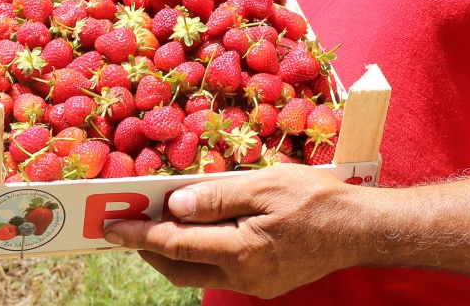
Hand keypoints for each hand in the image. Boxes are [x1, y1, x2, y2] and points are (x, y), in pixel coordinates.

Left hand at [102, 163, 361, 296]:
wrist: (361, 229)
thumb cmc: (316, 199)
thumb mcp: (266, 185)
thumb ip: (217, 197)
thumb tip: (174, 206)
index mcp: (241, 252)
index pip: (174, 244)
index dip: (138, 234)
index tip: (109, 225)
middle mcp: (243, 276)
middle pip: (179, 268)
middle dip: (147, 250)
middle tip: (122, 228)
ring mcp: (255, 284)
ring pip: (197, 272)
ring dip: (171, 253)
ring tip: (152, 227)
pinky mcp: (265, 283)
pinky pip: (220, 269)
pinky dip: (199, 253)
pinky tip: (196, 230)